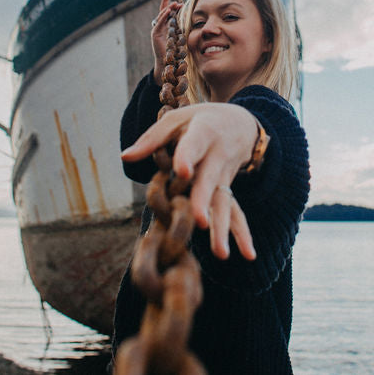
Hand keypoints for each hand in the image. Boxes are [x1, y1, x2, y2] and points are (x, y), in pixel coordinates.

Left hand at [122, 103, 258, 260]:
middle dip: (204, 202)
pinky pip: (236, 212)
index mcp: (203, 133)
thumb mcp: (177, 120)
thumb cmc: (200, 121)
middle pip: (209, 181)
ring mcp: (225, 176)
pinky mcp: (228, 189)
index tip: (183, 173)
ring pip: (223, 202)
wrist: (241, 123)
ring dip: (223, 227)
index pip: (193, 145)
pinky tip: (248, 255)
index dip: (187, 158)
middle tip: (200, 223)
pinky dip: (242, 234)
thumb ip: (152, 138)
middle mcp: (217, 156)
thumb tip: (125, 156)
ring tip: (220, 254)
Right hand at [150, 0, 181, 84]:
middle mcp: (160, 27)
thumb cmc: (176, 52)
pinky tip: (168, 12)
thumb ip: (183, 28)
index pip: (165, 11)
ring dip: (167, 8)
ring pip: (161, 16)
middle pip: (162, 11)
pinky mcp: (155, 34)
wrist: (168, 63)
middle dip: (167, 3)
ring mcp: (156, 30)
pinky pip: (159, 23)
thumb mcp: (181, 37)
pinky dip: (163, 17)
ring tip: (174, 3)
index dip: (167, 2)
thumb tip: (194, 22)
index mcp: (166, 26)